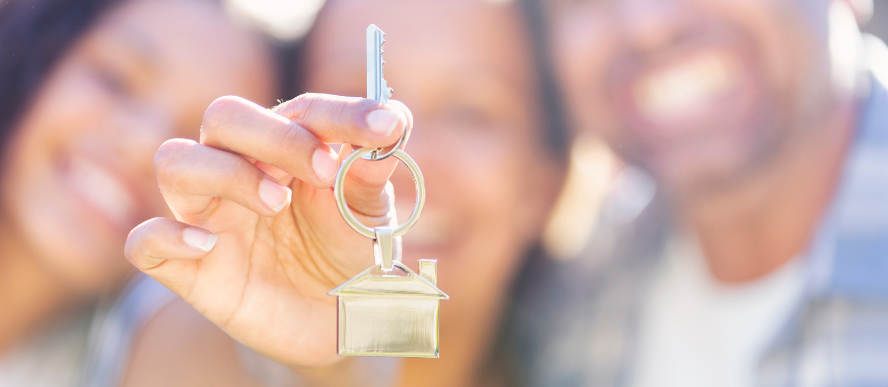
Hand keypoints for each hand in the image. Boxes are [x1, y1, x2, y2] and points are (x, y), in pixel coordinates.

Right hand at [124, 94, 412, 366]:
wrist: (335, 323)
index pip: (304, 111)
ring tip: (275, 203)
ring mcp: (210, 216)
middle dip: (274, 134)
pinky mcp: (189, 268)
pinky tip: (207, 245)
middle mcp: (241, 169)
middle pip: (226, 118)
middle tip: (323, 169)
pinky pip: (145, 242)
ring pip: (176, 162)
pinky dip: (165, 236)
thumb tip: (391, 125)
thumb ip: (371, 173)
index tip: (385, 127)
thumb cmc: (349, 254)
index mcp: (289, 148)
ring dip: (224, 172)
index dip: (343, 113)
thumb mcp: (370, 216)